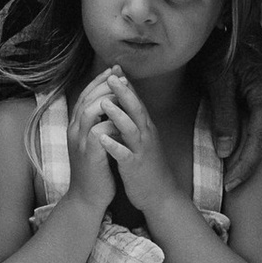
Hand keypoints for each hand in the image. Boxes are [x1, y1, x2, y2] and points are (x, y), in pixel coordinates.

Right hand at [62, 71, 136, 212]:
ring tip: (123, 89)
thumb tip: (111, 106)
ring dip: (107, 98)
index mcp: (76, 126)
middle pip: (86, 98)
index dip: (99, 81)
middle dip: (104, 83)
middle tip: (120, 73)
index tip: (114, 69)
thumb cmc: (95, 170)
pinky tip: (124, 115)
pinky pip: (98, 130)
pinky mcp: (89, 154)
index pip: (85, 95)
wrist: (88, 197)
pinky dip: (110, 121)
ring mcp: (80, 142)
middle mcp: (74, 131)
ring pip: (89, 110)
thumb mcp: (94, 143)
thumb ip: (99, 124)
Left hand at [98, 77, 176, 223]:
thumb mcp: (143, 140)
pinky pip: (124, 154)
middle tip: (111, 76)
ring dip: (118, 115)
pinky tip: (101, 138)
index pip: (136, 102)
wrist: (160, 194)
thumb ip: (134, 122)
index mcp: (146, 128)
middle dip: (124, 93)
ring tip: (104, 103)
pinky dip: (113, 146)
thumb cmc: (147, 165)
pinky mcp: (135, 167)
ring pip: (131, 129)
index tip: (115, 68)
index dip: (127, 85)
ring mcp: (141, 151)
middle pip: (136, 109)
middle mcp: (146, 135)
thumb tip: (125, 103)